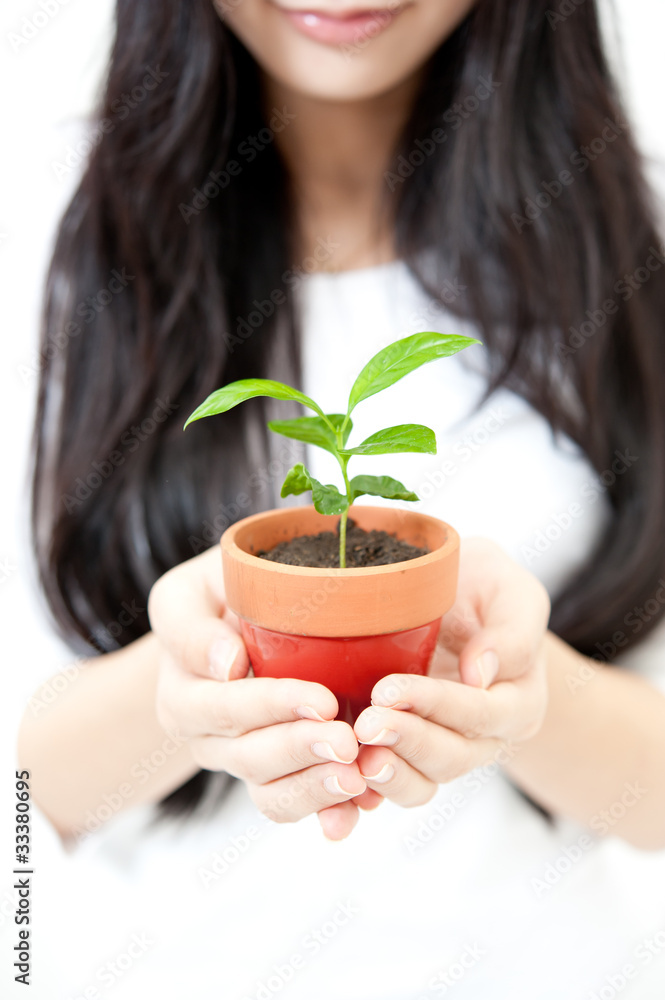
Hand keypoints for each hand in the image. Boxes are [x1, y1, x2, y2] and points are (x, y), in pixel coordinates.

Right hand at [148, 547, 371, 839]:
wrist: (229, 621)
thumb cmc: (215, 594)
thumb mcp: (188, 593)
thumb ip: (192, 626)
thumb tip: (226, 664)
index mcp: (182, 695)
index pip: (226, 708)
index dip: (274, 707)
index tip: (322, 700)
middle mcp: (206, 739)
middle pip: (250, 757)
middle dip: (301, 749)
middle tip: (347, 742)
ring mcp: (239, 762)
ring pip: (271, 792)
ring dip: (315, 788)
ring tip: (356, 777)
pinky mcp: (274, 776)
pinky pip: (295, 803)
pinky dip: (328, 811)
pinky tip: (358, 808)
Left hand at [351, 538, 550, 807]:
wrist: (455, 595)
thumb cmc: (483, 586)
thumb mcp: (510, 590)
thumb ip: (511, 631)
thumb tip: (482, 673)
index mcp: (517, 701)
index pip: (481, 713)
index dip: (436, 705)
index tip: (389, 689)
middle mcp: (484, 738)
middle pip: (451, 757)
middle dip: (407, 741)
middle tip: (367, 723)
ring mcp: (444, 750)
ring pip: (421, 783)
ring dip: (388, 773)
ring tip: (353, 757)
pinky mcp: (407, 754)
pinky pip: (390, 787)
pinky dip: (364, 793)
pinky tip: (337, 786)